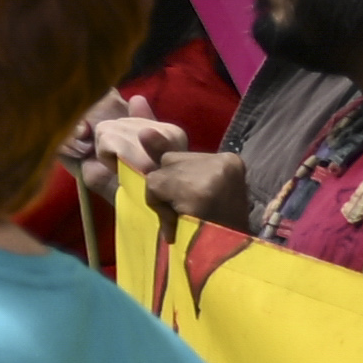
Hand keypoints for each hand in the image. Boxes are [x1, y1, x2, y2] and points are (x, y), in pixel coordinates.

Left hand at [82, 103, 243, 221]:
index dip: (169, 179)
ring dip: (161, 203)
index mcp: (227, 160)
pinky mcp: (201, 192)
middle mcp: (225, 163)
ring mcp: (215, 175)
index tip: (188, 197)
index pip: (175, 155)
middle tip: (190, 215)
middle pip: (165, 163)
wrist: (224, 264)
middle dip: (164, 191)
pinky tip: (183, 224)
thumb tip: (136, 99)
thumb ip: (158, 147)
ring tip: (187, 220)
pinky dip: (160, 210)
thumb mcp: (178, 187)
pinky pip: (155, 188)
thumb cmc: (198, 228)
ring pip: (156, 177)